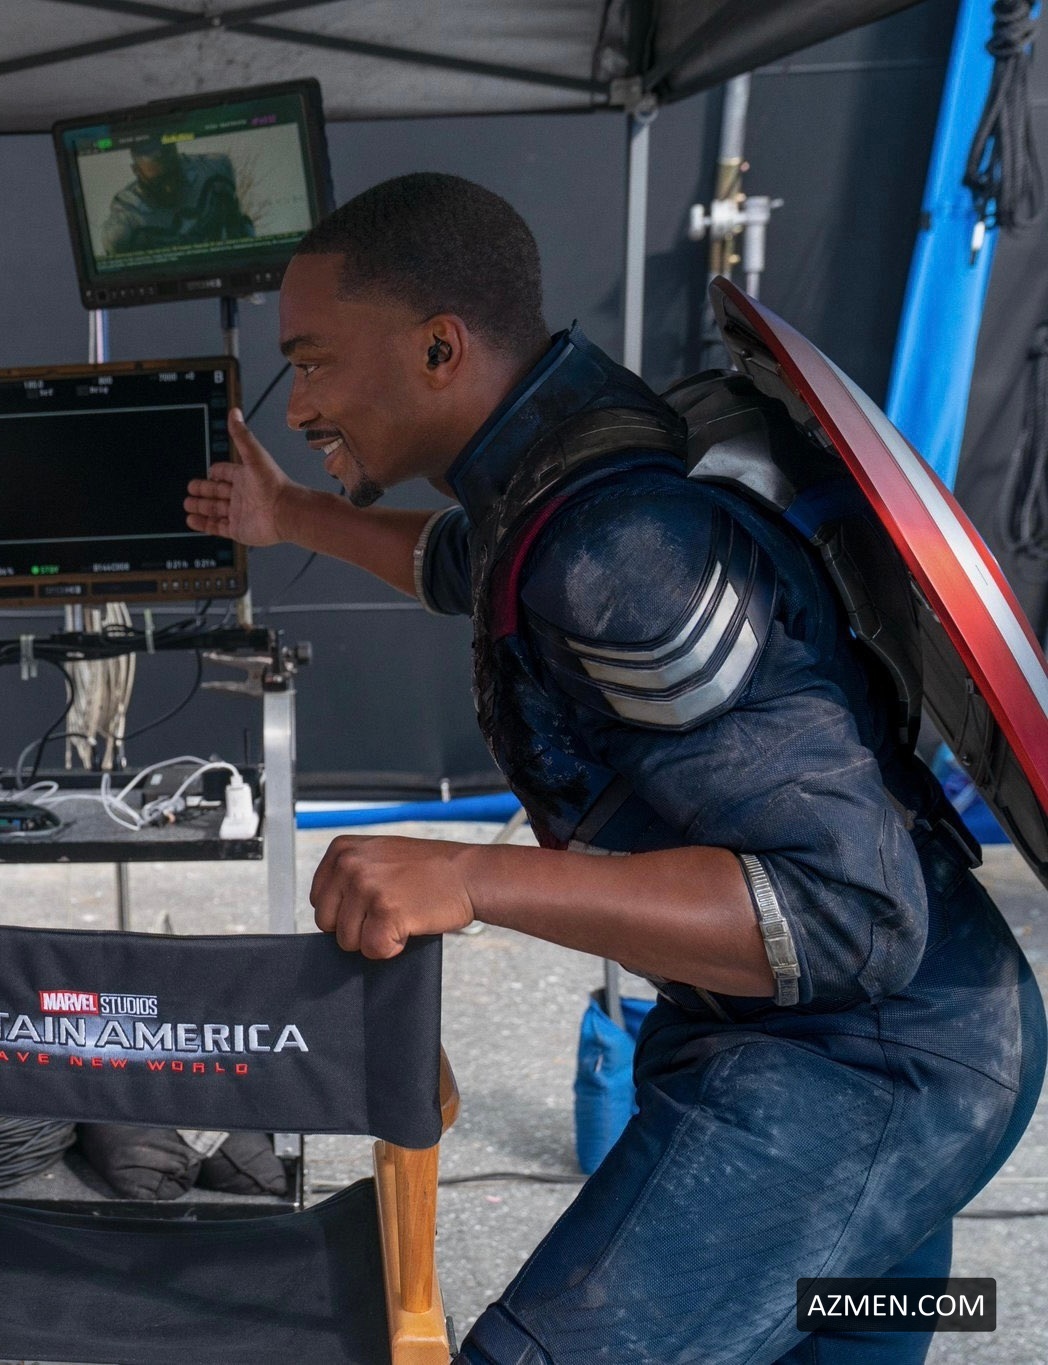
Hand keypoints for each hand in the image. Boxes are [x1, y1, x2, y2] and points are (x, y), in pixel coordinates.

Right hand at [184, 408, 290, 545]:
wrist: (286, 512)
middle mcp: (242, 495)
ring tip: (187, 504)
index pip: (226, 473)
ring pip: (215, 510)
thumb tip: (235, 412)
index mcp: (245, 477)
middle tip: (190, 489)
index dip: (216, 472)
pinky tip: (192, 521)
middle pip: (217, 492)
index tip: (209, 471)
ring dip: (201, 507)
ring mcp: (239, 513)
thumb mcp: (254, 456)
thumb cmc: (274, 484)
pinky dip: (204, 525)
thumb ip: (242, 436)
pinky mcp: (238, 530)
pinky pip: (217, 528)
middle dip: (203, 490)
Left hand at [310, 835, 476, 957]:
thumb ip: (348, 876)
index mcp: (342, 849)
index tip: (375, 899)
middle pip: (327, 924)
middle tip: (389, 909)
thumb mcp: (378, 856)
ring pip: (348, 941)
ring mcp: (367, 887)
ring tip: (402, 913)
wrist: (468, 874)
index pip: (319, 900)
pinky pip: (373, 950)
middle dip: (357, 927)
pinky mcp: (386, 911)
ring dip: (376, 936)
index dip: (348, 910)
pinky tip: (410, 925)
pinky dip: (392, 947)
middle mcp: (350, 865)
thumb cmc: (428, 869)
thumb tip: (326, 917)